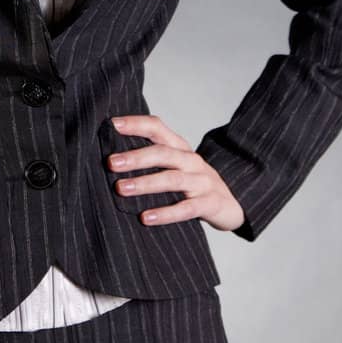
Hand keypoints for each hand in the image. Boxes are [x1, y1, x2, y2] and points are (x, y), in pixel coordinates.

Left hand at [106, 115, 245, 232]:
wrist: (231, 205)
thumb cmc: (193, 184)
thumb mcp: (176, 166)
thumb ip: (151, 160)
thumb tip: (109, 159)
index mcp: (180, 148)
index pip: (157, 128)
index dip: (136, 124)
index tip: (113, 124)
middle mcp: (191, 160)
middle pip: (163, 153)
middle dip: (136, 157)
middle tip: (111, 163)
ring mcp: (202, 181)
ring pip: (173, 179)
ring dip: (146, 183)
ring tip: (121, 189)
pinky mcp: (210, 203)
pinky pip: (187, 208)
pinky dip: (166, 213)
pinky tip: (146, 218)